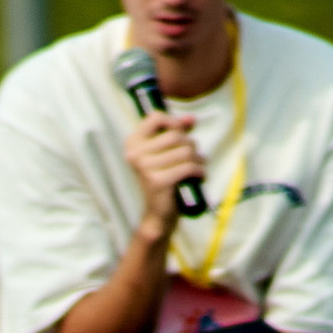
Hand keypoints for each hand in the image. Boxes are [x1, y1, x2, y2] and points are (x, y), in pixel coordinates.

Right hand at [120, 108, 206, 239]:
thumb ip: (176, 132)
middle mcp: (135, 154)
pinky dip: (199, 171)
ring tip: (198, 167)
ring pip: (185, 151)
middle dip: (191, 145)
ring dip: (198, 159)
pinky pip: (188, 167)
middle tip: (193, 158)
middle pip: (175, 135)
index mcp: (132, 143)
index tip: (182, 132)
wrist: (158, 214)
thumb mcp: (165, 153)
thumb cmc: (163, 180)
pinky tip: (199, 177)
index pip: (155, 118)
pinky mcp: (158, 182)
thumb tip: (191, 119)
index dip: (173, 122)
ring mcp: (145, 168)